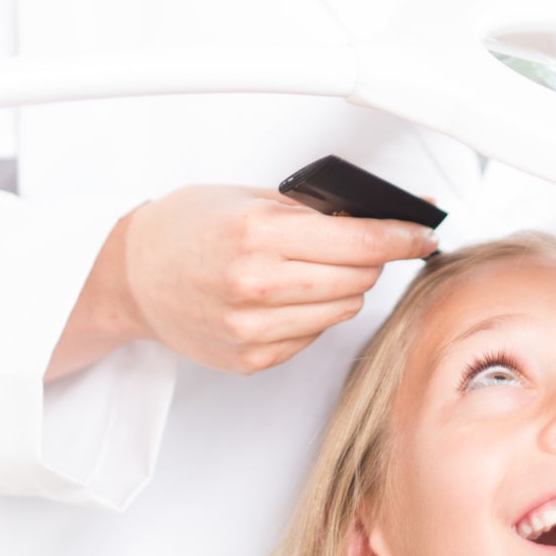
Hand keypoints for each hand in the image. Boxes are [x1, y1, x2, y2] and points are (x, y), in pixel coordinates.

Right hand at [50, 186, 437, 380]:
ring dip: (345, 287)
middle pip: (359, 278)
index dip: (403, 236)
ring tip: (318, 267)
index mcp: (259, 236)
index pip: (361, 241)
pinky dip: (315, 314)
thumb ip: (314, 211)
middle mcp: (257, 286)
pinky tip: (291, 295)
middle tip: (364, 242)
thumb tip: (380, 215)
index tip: (424, 233)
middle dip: (372, 257)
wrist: (132, 275)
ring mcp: (253, 329)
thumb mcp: (251, 197)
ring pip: (343, 310)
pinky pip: (314, 336)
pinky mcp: (251, 358)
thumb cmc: (187, 228)